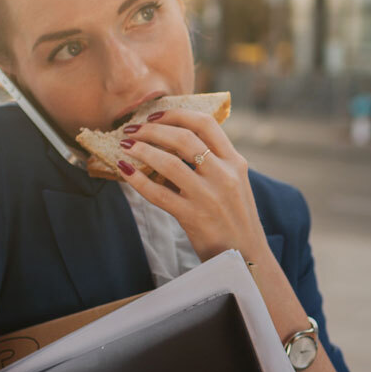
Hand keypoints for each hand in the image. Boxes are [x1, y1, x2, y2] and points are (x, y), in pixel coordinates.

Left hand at [116, 110, 270, 261]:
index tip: (155, 115)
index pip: (206, 123)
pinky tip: (124, 171)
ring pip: (168, 163)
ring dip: (141, 150)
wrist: (246, 257)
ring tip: (125, 146)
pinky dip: (137, 179)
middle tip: (132, 129)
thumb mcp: (236, 183)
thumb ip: (215, 162)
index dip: (176, 114)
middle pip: (183, 138)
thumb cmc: (235, 219)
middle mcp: (224, 175)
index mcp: (235, 162)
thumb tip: (176, 141)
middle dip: (152, 129)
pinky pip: (158, 193)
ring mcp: (208, 197)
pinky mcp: (193, 217)